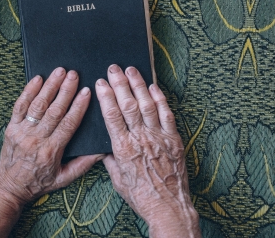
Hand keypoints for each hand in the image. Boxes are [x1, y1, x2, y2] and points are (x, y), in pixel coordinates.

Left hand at [0, 67, 103, 205]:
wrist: (9, 186)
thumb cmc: (38, 182)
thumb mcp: (64, 178)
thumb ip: (83, 164)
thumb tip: (102, 151)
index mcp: (51, 151)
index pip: (68, 124)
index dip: (78, 106)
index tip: (86, 92)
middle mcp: (36, 139)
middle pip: (54, 110)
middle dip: (65, 90)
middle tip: (74, 75)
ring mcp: (22, 132)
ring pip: (37, 105)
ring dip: (49, 86)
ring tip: (59, 71)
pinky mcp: (11, 127)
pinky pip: (19, 106)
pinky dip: (28, 91)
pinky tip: (37, 79)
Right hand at [95, 65, 199, 237]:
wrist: (168, 206)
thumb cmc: (141, 195)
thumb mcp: (118, 179)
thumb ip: (110, 159)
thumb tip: (104, 145)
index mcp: (123, 148)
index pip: (112, 115)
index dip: (106, 96)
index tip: (101, 83)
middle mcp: (141, 138)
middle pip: (128, 104)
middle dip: (120, 83)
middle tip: (114, 68)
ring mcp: (159, 137)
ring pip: (147, 104)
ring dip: (139, 85)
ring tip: (132, 70)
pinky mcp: (174, 139)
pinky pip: (167, 114)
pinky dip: (160, 99)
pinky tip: (153, 87)